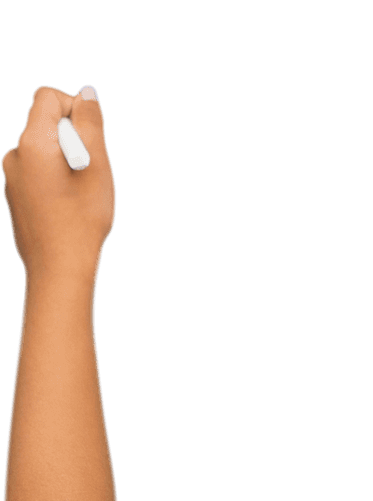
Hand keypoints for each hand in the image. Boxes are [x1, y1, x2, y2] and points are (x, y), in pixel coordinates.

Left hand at [1, 85, 115, 278]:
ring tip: (79, 197)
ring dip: (65, 164)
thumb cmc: (82, 223)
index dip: (75, 111)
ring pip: (43, 152)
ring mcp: (11, 176)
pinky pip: (37, 173)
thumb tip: (86, 93)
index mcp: (32, 142)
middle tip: (89, 177)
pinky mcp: (14, 195)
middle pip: (46, 125)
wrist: (58, 270)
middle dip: (72, 142)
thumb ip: (91, 125)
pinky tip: (67, 210)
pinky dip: (55, 181)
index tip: (92, 144)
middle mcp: (14, 154)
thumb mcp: (98, 169)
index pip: (48, 98)